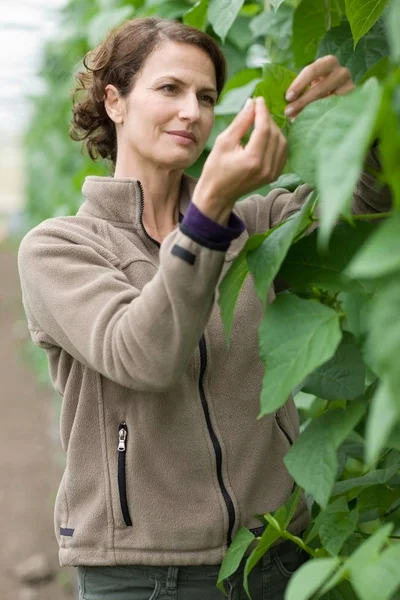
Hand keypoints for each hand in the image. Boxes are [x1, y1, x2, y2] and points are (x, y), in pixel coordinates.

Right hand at [192, 97, 286, 224]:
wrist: (218, 195)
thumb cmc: (215, 169)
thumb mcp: (224, 142)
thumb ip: (240, 122)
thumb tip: (252, 103)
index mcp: (252, 159)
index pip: (264, 128)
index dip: (262, 111)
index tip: (258, 99)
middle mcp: (266, 167)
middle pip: (274, 134)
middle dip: (267, 118)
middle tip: (257, 109)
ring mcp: (272, 173)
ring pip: (281, 142)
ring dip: (273, 128)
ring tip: (261, 121)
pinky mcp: (274, 175)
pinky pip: (282, 152)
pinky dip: (277, 140)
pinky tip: (266, 135)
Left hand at [284, 55, 354, 119]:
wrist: (342, 97)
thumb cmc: (319, 89)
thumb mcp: (311, 83)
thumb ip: (300, 88)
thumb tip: (285, 100)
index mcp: (328, 63)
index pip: (312, 70)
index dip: (299, 84)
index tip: (287, 97)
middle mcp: (341, 72)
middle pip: (320, 88)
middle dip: (302, 101)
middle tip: (288, 112)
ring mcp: (350, 87)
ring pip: (328, 101)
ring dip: (310, 112)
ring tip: (296, 120)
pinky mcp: (354, 101)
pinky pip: (336, 110)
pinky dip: (323, 117)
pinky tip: (313, 122)